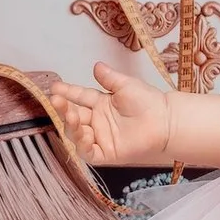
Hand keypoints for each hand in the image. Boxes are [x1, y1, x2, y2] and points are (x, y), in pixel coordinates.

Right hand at [49, 62, 171, 164]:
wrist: (165, 121)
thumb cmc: (149, 102)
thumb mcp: (126, 86)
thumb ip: (109, 78)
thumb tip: (96, 66)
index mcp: (100, 103)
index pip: (79, 97)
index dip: (67, 92)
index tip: (54, 87)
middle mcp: (97, 121)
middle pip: (74, 115)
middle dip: (64, 108)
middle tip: (56, 100)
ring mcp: (100, 137)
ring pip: (77, 134)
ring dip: (71, 125)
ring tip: (72, 115)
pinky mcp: (105, 153)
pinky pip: (88, 152)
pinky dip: (82, 145)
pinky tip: (82, 134)